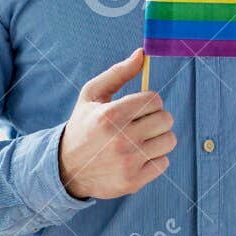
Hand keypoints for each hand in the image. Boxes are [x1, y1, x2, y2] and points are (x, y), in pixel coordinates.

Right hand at [58, 48, 174, 198]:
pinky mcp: (133, 181)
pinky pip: (164, 163)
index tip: (138, 108)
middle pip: (166, 119)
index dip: (149, 101)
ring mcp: (128, 162)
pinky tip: (138, 157)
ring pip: (169, 141)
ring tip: (141, 140)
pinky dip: (154, 159)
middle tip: (141, 123)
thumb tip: (142, 54)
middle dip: (156, 118)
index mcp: (110, 115)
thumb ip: (118, 73)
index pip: (154, 99)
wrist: (66, 168)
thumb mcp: (92, 96)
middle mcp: (121, 139)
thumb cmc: (83, 126)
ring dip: (158, 139)